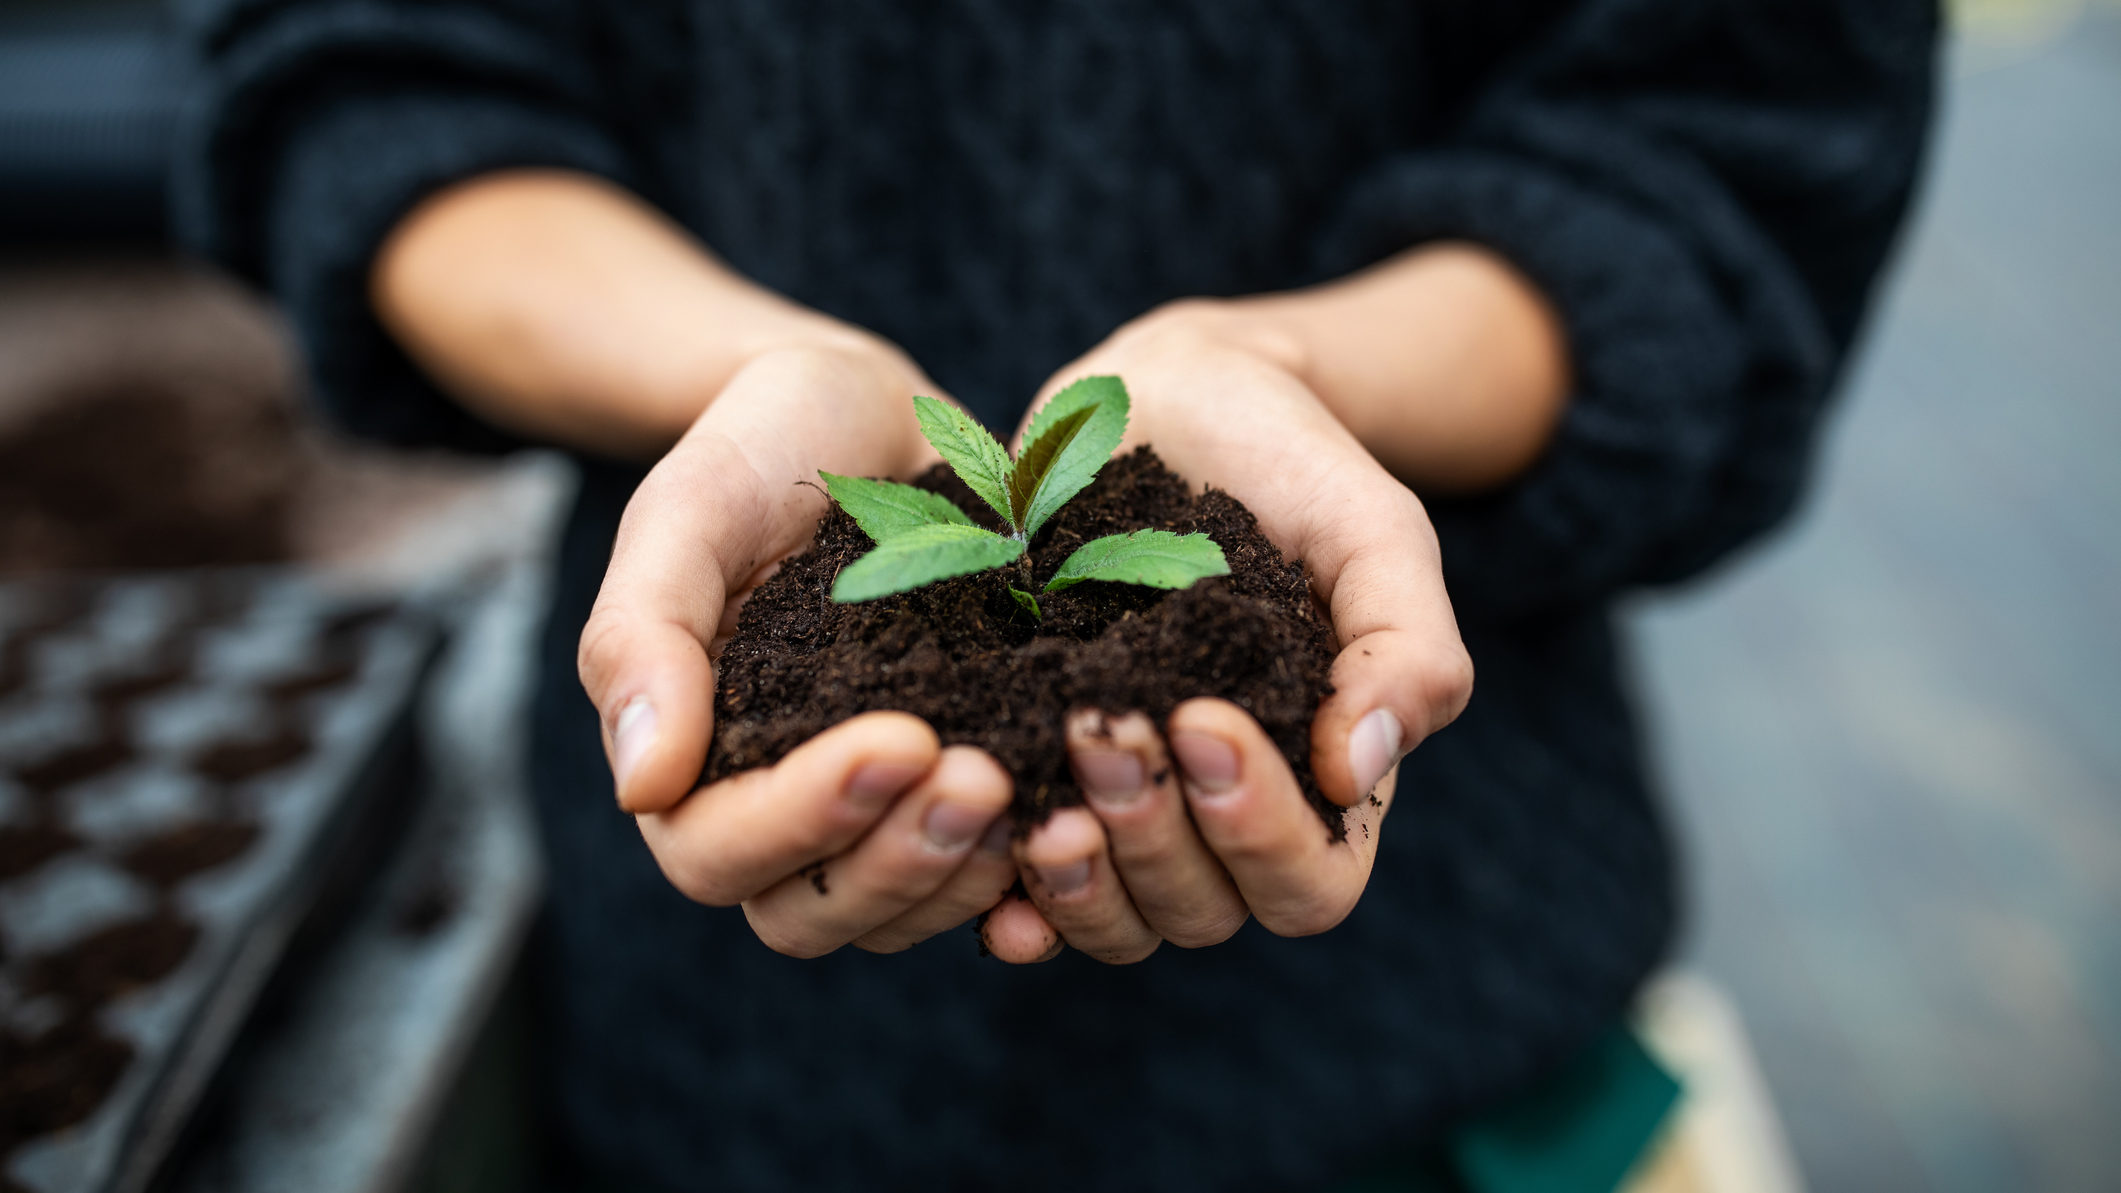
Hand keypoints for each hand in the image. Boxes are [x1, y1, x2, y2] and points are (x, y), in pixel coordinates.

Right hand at [578, 342, 1020, 955]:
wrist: (866, 411)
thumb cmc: (759, 446)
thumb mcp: (687, 510)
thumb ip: (642, 637)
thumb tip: (642, 788)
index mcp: (690, 758)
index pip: (717, 852)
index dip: (804, 819)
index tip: (901, 740)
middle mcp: (777, 806)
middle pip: (811, 912)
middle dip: (900, 862)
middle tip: (986, 778)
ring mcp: (872, 811)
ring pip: (901, 911)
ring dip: (966, 874)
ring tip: (1046, 797)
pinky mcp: (956, 788)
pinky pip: (983, 880)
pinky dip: (1030, 872)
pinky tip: (1086, 818)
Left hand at [982, 304, 1474, 963]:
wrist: (1173, 396)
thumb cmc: (1293, 465)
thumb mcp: (1374, 532)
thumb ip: (1405, 648)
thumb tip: (1362, 770)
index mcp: (1321, 785)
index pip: (1307, 884)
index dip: (1258, 831)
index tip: (1203, 718)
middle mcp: (1221, 821)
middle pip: (1199, 911)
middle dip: (1151, 835)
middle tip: (1099, 725)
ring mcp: (1124, 807)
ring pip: (1111, 917)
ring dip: (1074, 876)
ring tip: (1030, 795)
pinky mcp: (1034, 776)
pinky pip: (1017, 884)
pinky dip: (997, 887)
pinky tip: (973, 838)